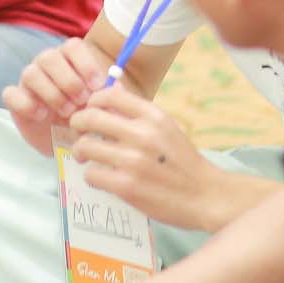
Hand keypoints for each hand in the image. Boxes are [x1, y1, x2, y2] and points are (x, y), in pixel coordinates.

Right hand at [3, 36, 113, 157]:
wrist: (68, 142)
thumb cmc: (86, 117)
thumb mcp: (102, 108)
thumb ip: (109, 97)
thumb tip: (116, 86)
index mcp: (70, 59)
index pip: (73, 46)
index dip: (85, 64)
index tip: (96, 87)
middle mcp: (47, 65)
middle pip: (49, 57)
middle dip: (68, 81)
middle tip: (81, 102)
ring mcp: (29, 81)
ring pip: (31, 73)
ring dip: (51, 93)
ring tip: (66, 112)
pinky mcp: (15, 99)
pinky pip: (10, 93)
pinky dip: (26, 104)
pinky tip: (41, 116)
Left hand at [68, 85, 221, 229]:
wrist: (206, 195)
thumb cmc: (184, 161)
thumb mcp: (167, 127)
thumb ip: (138, 111)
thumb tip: (112, 87)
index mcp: (153, 115)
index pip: (109, 95)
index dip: (93, 101)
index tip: (90, 110)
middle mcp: (142, 134)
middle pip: (90, 117)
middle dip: (77, 123)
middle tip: (79, 132)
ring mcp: (133, 161)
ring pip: (85, 146)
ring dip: (80, 151)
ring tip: (85, 155)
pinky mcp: (126, 186)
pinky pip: (91, 174)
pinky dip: (91, 175)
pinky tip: (100, 176)